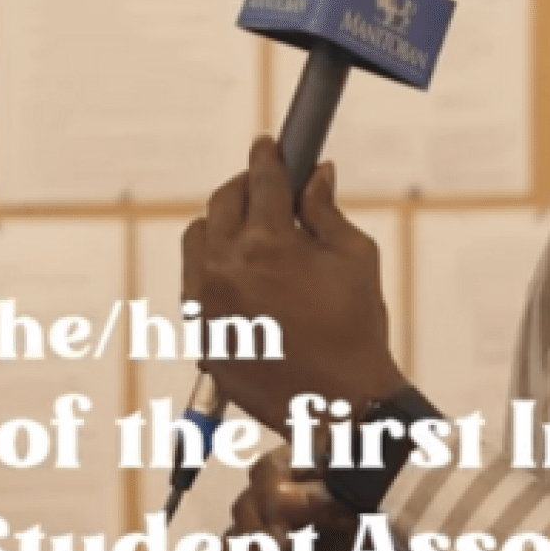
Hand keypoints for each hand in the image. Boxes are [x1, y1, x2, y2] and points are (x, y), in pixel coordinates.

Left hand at [182, 139, 405, 425]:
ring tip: (248, 228)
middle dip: (243, 187)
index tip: (268, 145)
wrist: (337, 404)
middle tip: (263, 186)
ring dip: (220, 224)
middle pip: (222, 203)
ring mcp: (206, 300)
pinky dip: (211, 265)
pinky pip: (193, 279)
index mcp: (268, 244)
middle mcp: (226, 267)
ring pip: (198, 238)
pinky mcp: (199, 330)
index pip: (261, 181)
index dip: (266, 157)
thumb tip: (317, 173)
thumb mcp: (355, 258)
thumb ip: (326, 211)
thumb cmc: (356, 329)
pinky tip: (238, 270)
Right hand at [213, 450, 439, 550]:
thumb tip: (349, 500)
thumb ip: (371, 508)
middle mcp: (287, 495)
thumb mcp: (397, 527)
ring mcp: (271, 532)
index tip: (314, 536)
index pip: (277, 474)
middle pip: (249, 509)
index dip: (289, 506)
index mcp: (317, 471)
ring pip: (235, 542)